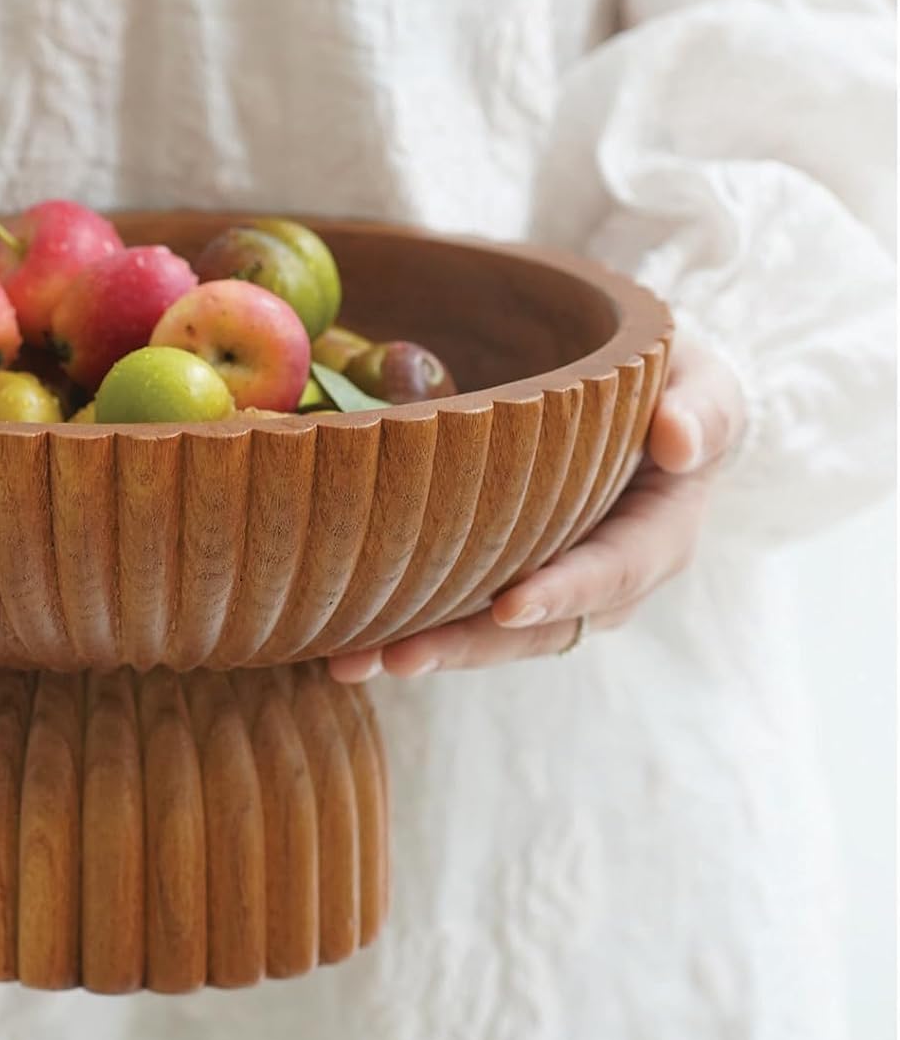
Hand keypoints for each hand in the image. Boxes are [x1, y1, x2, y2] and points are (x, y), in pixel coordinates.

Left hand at [328, 337, 744, 682]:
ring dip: (421, 650)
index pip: (617, 570)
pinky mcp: (496, 576)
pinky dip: (398, 625)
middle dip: (466, 645)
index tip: (510, 604)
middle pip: (535, 627)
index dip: (566, 591)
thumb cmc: (665, 378)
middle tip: (398, 656)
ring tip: (349, 662)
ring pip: (484, 634)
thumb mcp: (701, 377)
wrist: (625, 391)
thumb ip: (704, 404)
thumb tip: (679, 441)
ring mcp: (545, 584)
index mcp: (657, 534)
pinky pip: (453, 610)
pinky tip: (336, 641)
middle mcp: (600, 577)